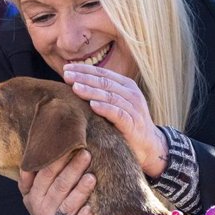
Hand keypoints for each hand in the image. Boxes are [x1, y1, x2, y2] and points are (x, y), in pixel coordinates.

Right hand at [18, 149, 94, 214]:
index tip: (72, 144)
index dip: (58, 159)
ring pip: (67, 205)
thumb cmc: (47, 210)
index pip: (45, 174)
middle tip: (86, 154)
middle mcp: (41, 209)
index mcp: (33, 195)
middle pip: (58, 186)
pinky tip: (90, 210)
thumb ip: (30, 176)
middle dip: (72, 169)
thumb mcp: (32, 195)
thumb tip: (33, 150)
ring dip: (80, 191)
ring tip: (91, 178)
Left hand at [63, 63, 167, 177]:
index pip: (102, 73)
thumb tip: (73, 83)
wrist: (148, 145)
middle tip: (66, 75)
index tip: (66, 68)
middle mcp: (131, 93)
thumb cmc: (125, 123)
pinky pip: (118, 113)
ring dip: (91, 91)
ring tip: (75, 87)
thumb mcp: (115, 104)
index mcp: (125, 85)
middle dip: (84, 78)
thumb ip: (100, 93)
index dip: (84, 69)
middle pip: (104, 82)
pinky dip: (105, 108)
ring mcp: (134, 108)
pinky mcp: (133, 123)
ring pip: (110, 96)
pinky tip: (92, 105)